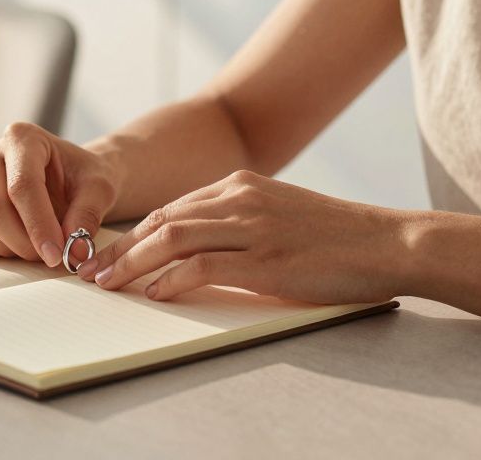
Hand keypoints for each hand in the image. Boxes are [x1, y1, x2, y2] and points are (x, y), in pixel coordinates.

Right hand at [0, 122, 118, 265]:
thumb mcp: (100, 189)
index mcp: (23, 137)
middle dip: (23, 242)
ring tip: (36, 247)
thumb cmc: (84, 178)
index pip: (22, 186)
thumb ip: (88, 215)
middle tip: (50, 255)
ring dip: (6, 248)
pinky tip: (15, 244)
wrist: (71, 178)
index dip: (39, 225)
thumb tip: (74, 251)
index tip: (57, 255)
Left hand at [77, 170, 408, 303]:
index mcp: (242, 185)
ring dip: (132, 263)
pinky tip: (155, 294)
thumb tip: (197, 250)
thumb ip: (240, 222)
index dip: (134, 233)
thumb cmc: (337, 237)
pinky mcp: (266, 258)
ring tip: (108, 284)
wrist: (388, 242)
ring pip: (171, 238)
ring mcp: (253, 226)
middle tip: (92, 272)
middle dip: (120, 248)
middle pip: (162, 220)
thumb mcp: (281, 215)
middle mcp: (241, 198)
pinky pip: (201, 265)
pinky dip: (170, 279)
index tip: (109, 255)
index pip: (172, 208)